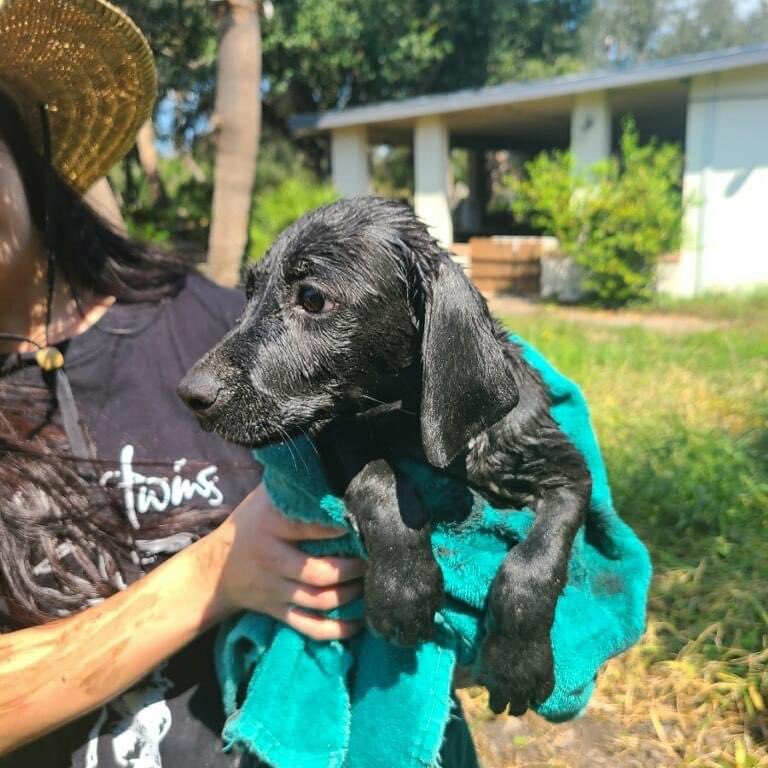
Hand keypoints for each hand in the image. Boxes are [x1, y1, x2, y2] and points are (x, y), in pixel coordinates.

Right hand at [200, 484, 365, 640]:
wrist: (214, 570)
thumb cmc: (249, 524)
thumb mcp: (263, 499)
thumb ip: (292, 487)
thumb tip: (330, 469)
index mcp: (269, 527)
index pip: (305, 528)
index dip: (335, 528)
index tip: (360, 524)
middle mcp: (272, 561)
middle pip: (317, 572)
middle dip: (351, 568)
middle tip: (372, 558)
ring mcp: (275, 590)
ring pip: (318, 600)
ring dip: (350, 595)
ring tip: (369, 582)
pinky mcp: (278, 612)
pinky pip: (309, 627)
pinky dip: (336, 630)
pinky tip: (358, 623)